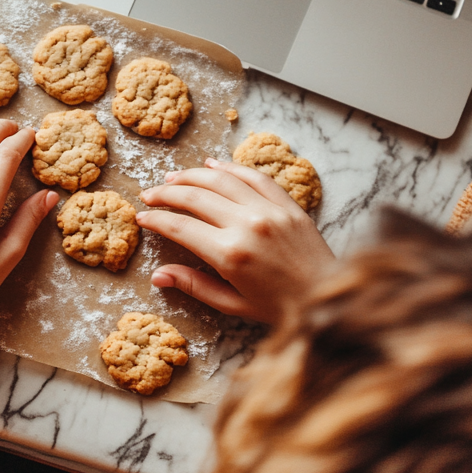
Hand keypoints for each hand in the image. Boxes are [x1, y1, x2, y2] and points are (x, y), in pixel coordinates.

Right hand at [137, 158, 333, 324]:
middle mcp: (248, 225)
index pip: (180, 227)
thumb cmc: (279, 308)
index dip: (156, 219)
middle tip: (150, 194)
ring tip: (172, 177)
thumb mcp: (232, 304)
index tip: (142, 217)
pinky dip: (230, 168)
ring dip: (191, 175)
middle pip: (195, 197)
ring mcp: (269, 211)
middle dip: (166, 193)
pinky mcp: (287, 204)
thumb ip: (194, 285)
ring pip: (220, 180)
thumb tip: (158, 275)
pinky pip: (254, 177)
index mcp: (230, 254)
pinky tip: (213, 165)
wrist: (329, 299)